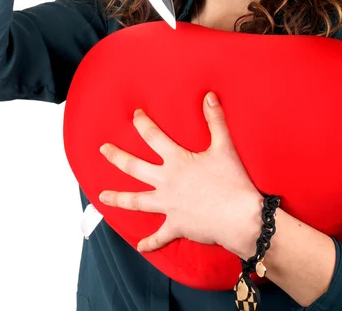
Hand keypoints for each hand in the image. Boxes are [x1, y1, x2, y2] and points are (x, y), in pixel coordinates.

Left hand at [98, 92, 262, 257]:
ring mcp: (168, 205)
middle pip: (134, 167)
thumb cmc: (232, 181)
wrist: (239, 218)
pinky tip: (140, 246)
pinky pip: (159, 236)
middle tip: (103, 150)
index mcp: (176, 161)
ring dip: (118, 198)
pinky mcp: (176, 226)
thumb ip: (215, 120)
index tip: (135, 114)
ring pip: (136, 201)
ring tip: (102, 196)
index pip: (153, 136)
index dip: (142, 123)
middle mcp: (166, 182)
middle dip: (116, 157)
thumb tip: (209, 95)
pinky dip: (149, 242)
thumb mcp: (224, 146)